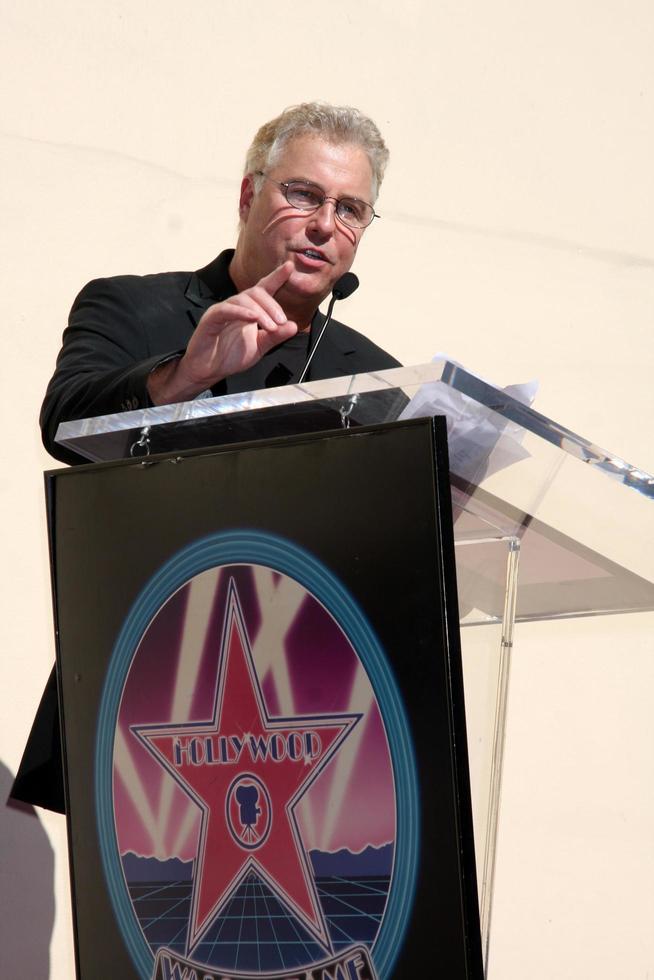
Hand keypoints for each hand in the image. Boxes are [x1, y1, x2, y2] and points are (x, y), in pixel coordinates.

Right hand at [148, 261, 297, 404]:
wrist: (208, 371)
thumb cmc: (229, 356)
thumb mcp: (259, 347)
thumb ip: (276, 337)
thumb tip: (294, 326)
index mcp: (249, 310)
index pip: (264, 289)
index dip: (276, 277)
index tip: (289, 266)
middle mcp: (237, 306)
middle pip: (257, 293)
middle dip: (272, 305)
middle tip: (281, 321)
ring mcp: (223, 310)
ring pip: (244, 300)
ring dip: (261, 312)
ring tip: (271, 327)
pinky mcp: (211, 318)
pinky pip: (227, 310)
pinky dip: (241, 312)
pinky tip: (253, 318)